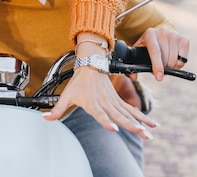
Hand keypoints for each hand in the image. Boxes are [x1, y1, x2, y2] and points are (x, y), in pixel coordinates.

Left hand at [43, 67, 157, 139]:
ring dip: (140, 123)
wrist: (91, 64)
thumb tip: (45, 119)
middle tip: (141, 133)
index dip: (106, 121)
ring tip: (151, 132)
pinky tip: (152, 126)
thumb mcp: (66, 95)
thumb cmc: (78, 81)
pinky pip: (132, 110)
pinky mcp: (118, 100)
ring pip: (128, 113)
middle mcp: (105, 102)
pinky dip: (142, 117)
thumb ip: (57, 109)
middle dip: (130, 125)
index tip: (113, 128)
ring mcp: (113, 101)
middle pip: (119, 115)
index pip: (99, 113)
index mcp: (92, 102)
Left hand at [133, 27, 189, 80]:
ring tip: (165, 62)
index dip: (157, 66)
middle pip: (166, 58)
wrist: (159, 35)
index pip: (155, 51)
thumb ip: (134, 66)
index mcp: (150, 34)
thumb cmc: (147, 47)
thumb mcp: (138, 53)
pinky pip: (184, 60)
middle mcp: (163, 32)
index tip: (159, 77)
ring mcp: (175, 35)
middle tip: (159, 66)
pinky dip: (179, 64)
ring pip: (175, 60)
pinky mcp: (184, 39)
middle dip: (162, 68)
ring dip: (170, 66)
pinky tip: (173, 58)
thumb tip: (134, 78)